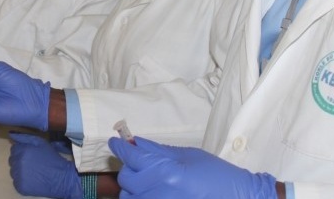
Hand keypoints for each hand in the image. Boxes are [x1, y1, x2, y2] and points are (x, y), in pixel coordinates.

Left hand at [9, 132, 82, 198]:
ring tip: (32, 171)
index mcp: (22, 151)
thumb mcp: (41, 142)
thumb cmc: (51, 158)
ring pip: (13, 171)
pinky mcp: (20, 186)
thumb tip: (11, 134)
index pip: (14, 149)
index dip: (21, 150)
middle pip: (12, 160)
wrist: (60, 177)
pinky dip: (21, 180)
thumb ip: (25, 137)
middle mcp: (18, 163)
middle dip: (19, 160)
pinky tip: (31, 179)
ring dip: (20, 170)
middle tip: (31, 163)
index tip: (29, 154)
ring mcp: (18, 176)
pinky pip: (16, 181)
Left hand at [108, 136, 277, 198]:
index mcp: (168, 171)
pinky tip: (153, 192)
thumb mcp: (189, 156)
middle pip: (126, 179)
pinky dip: (142, 198)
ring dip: (134, 189)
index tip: (115, 143)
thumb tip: (135, 141)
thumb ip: (159, 150)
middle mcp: (161, 192)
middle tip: (138, 165)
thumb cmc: (218, 176)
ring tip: (147, 183)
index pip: (132, 157)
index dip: (120, 148)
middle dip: (129, 169)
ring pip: (129, 198)